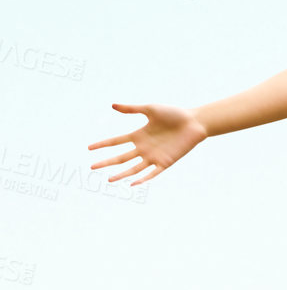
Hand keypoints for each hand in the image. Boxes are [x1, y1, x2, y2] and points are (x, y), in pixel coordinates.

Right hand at [87, 102, 206, 185]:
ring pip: (134, 168)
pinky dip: (143, 178)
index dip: (103, 144)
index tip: (88, 148)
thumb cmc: (174, 114)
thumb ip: (132, 109)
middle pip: (121, 157)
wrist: (194, 122)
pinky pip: (152, 173)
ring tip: (109, 179)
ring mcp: (154, 156)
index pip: (116, 141)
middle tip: (92, 168)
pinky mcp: (165, 162)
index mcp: (138, 135)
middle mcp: (144, 148)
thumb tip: (112, 105)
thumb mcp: (150, 109)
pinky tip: (133, 183)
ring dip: (121, 174)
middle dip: (107, 162)